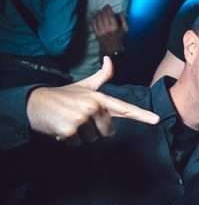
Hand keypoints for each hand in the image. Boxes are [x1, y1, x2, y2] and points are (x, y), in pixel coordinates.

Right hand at [26, 57, 159, 144]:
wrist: (34, 103)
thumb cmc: (63, 96)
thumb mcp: (84, 85)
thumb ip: (101, 76)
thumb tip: (110, 60)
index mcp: (100, 98)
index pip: (125, 108)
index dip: (142, 115)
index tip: (157, 119)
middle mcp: (93, 107)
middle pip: (108, 132)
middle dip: (95, 130)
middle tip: (80, 120)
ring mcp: (82, 118)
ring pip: (93, 140)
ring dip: (81, 136)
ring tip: (70, 123)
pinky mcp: (70, 130)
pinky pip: (78, 144)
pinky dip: (69, 141)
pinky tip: (61, 129)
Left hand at [93, 6, 127, 55]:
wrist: (113, 51)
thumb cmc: (121, 40)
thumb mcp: (126, 31)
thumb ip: (124, 21)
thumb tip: (121, 13)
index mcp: (114, 28)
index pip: (110, 15)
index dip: (108, 9)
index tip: (108, 6)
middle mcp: (106, 29)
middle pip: (103, 16)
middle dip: (103, 10)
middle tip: (104, 7)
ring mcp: (100, 31)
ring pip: (98, 19)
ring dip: (98, 14)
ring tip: (100, 11)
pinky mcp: (96, 34)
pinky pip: (93, 24)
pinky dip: (94, 19)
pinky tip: (95, 17)